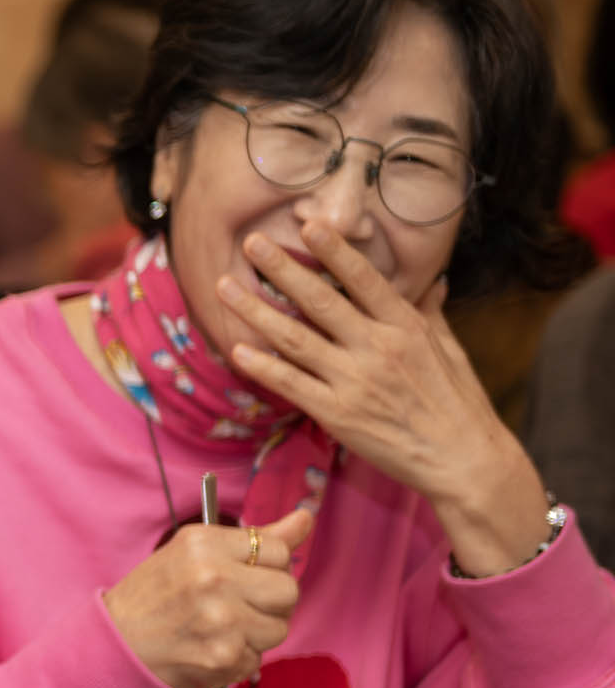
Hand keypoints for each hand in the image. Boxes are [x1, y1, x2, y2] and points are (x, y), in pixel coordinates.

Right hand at [105, 509, 314, 687]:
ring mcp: (222, 621)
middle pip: (288, 590)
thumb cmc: (156, 594)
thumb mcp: (195, 551)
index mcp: (205, 544)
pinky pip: (259, 659)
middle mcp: (214, 578)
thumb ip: (254, 539)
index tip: (245, 575)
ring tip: (220, 628)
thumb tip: (306, 518)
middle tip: (238, 604)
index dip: (267, 566)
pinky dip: (239, 658)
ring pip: (280, 628)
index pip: (279, 550)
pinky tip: (210, 648)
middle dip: (270, 601)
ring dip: (256, 632)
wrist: (117, 643)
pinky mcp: (224, 658)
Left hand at [218, 226, 550, 571]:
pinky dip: (262, 366)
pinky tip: (237, 349)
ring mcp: (354, 381)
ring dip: (256, 311)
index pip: (364, 279)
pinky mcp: (337, 414)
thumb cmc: (458, 404)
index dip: (334, 251)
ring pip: (294, 338)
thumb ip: (432, 314)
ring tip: (225, 287)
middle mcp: (377, 348)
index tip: (307, 225)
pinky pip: (291, 384)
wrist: (463, 462)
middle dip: (283, 269)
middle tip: (252, 242)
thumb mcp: (451, 351)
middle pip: (320, 301)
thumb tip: (436, 279)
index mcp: (406, 327)